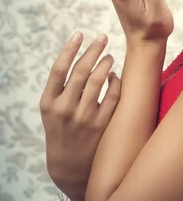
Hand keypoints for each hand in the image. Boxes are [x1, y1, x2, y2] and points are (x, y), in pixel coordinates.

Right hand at [40, 32, 120, 196]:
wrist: (68, 166)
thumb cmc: (61, 130)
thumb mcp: (51, 110)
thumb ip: (61, 87)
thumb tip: (80, 56)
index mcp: (49, 103)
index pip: (59, 69)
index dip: (70, 48)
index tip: (80, 34)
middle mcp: (65, 109)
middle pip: (80, 71)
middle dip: (93, 50)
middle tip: (102, 38)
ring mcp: (84, 117)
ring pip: (97, 81)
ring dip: (105, 64)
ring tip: (109, 56)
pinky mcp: (101, 125)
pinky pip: (112, 96)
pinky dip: (115, 82)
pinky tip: (115, 76)